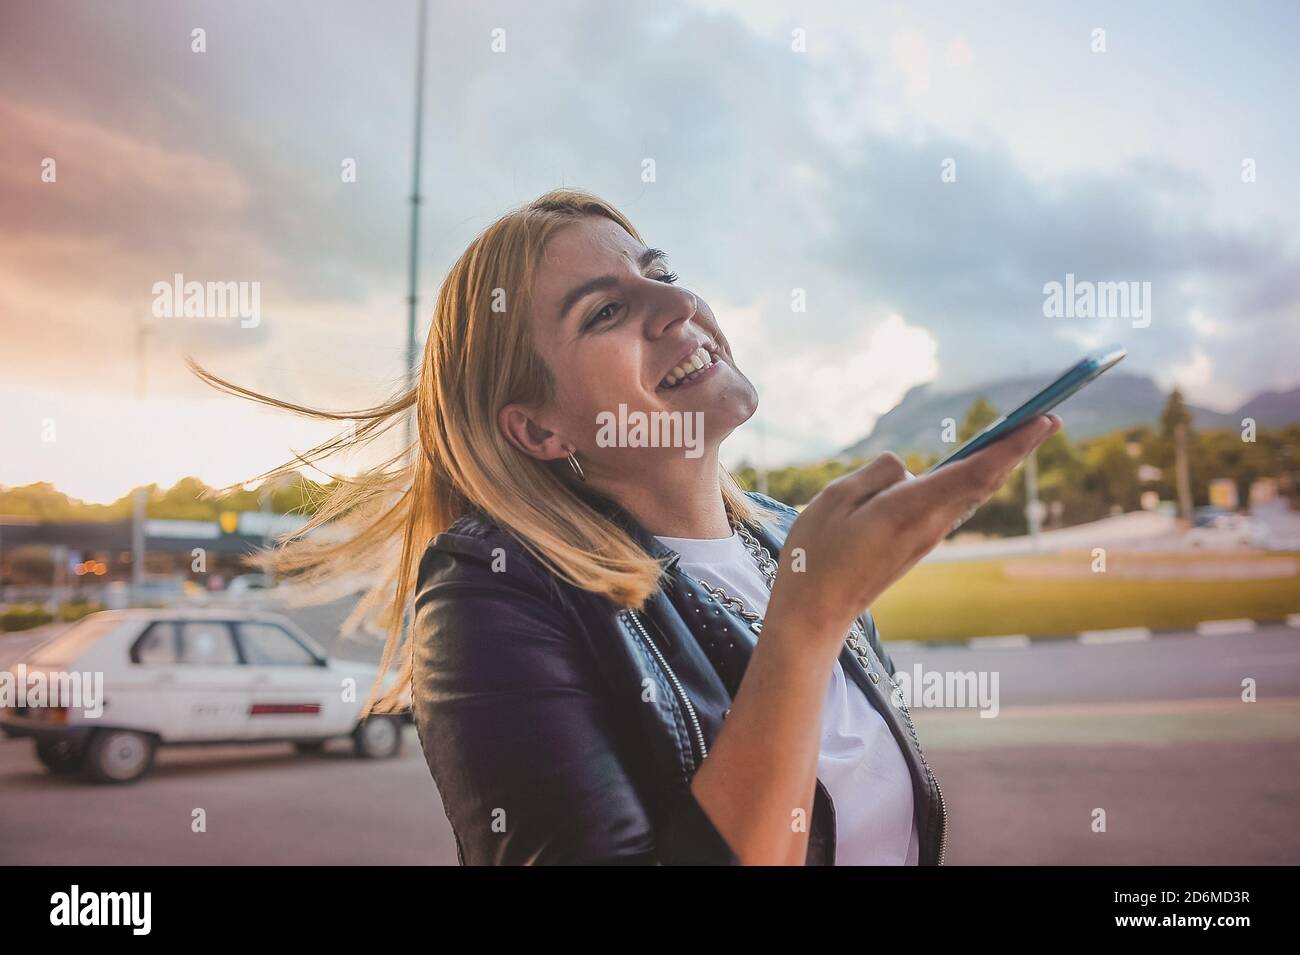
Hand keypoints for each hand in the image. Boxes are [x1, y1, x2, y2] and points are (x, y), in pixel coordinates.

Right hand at [763, 414, 1061, 654]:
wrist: (816, 611)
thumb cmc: (817, 555)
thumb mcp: (835, 498)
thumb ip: (877, 474)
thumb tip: (909, 469)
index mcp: (910, 509)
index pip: (975, 471)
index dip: (1011, 444)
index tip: (1042, 420)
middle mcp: (929, 525)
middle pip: (984, 481)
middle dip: (1017, 449)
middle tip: (1049, 418)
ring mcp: (926, 538)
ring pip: (971, 493)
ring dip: (997, 463)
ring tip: (1019, 434)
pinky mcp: (917, 545)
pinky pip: (953, 504)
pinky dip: (973, 480)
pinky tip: (976, 468)